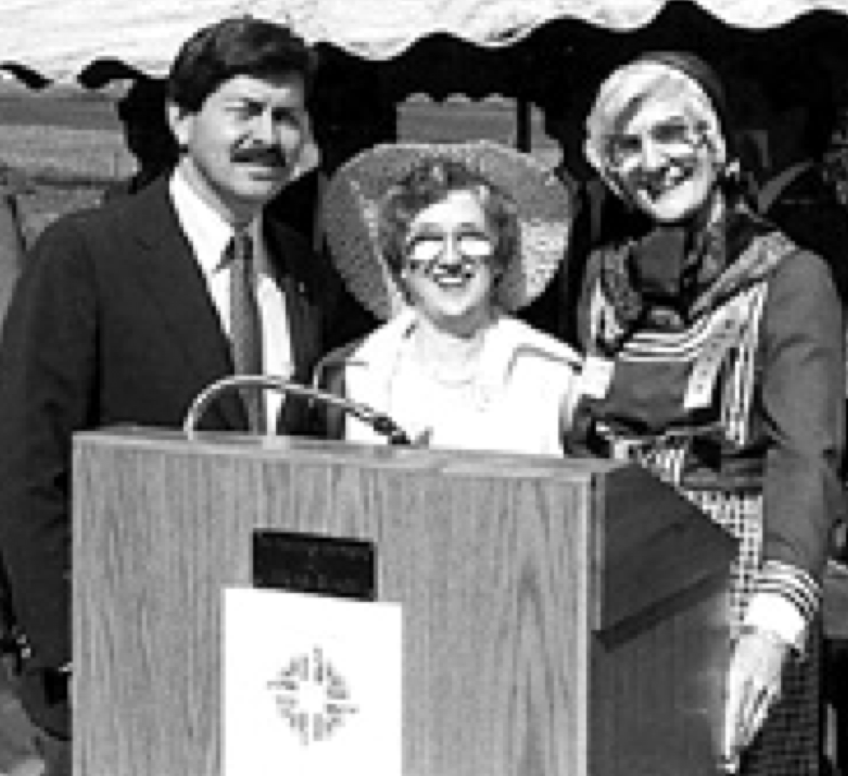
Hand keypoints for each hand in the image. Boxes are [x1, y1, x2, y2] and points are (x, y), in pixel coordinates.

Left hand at [720, 629, 790, 771]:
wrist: (771, 630)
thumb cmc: (744, 640)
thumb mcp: (727, 654)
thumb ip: (720, 674)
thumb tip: (708, 691)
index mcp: (738, 672)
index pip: (732, 706)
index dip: (728, 726)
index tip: (724, 740)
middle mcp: (753, 681)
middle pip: (743, 714)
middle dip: (736, 734)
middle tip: (728, 750)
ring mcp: (766, 686)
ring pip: (756, 715)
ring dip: (746, 732)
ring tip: (738, 746)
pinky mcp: (775, 687)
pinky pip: (765, 709)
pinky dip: (757, 722)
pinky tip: (751, 731)